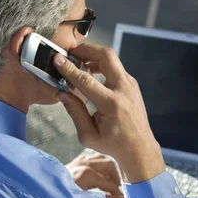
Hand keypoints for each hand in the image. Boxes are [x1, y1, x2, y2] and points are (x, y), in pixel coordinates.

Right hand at [54, 44, 164, 182]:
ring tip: (79, 61)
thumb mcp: (88, 135)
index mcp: (111, 104)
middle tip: (71, 52)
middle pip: (106, 56)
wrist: (139, 147)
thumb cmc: (113, 144)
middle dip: (87, 49)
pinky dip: (102, 64)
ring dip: (94, 55)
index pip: (86, 80)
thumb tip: (62, 92)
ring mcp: (130, 85)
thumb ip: (74, 112)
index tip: (58, 60)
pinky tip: (91, 71)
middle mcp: (123, 90)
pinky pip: (116, 67)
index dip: (70, 69)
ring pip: (112, 59)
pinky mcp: (132, 84)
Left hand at [66, 152, 124, 197]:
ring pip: (101, 159)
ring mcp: (77, 162)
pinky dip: (99, 166)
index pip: (111, 183)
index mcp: (85, 174)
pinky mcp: (73, 162)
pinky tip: (101, 177)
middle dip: (117, 178)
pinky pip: (92, 158)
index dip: (120, 193)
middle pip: (109, 164)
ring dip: (109, 170)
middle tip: (121, 192)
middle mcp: (82, 164)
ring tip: (113, 184)